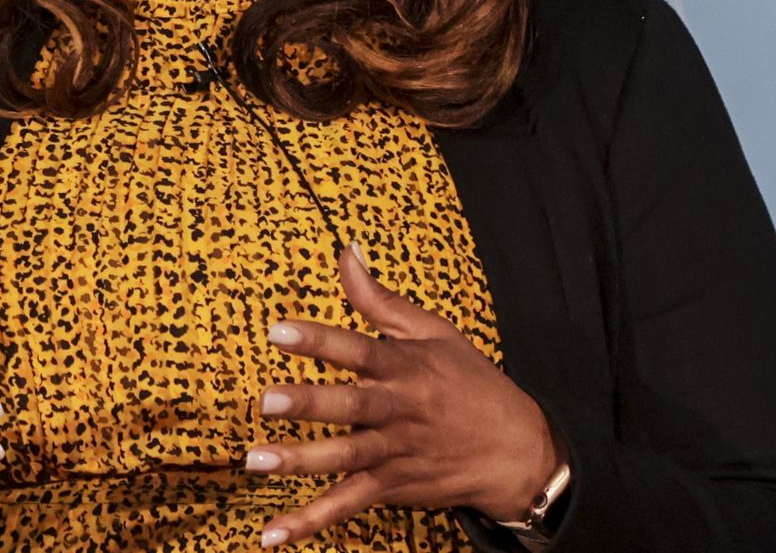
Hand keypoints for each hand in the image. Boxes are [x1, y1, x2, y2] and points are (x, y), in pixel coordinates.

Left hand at [244, 242, 564, 546]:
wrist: (519, 452)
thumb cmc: (472, 384)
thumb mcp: (434, 333)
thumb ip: (380, 299)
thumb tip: (345, 251)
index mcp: (406, 368)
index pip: (359, 349)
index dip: (320, 340)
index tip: (279, 331)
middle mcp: (399, 411)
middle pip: (351, 406)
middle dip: (310, 404)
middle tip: (267, 401)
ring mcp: (396, 452)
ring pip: (346, 458)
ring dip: (301, 462)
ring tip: (256, 462)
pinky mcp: (393, 487)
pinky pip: (348, 504)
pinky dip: (311, 520)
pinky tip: (274, 533)